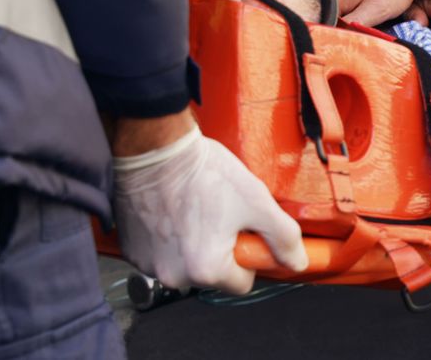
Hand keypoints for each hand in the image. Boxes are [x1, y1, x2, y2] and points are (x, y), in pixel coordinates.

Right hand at [113, 124, 307, 292]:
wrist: (156, 148)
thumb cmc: (203, 172)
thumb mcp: (257, 202)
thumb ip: (283, 237)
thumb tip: (297, 261)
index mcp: (206, 269)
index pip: (242, 283)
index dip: (248, 256)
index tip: (244, 233)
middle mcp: (175, 275)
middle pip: (213, 275)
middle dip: (220, 250)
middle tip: (220, 215)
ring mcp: (149, 264)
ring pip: (187, 265)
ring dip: (194, 245)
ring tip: (196, 209)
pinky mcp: (133, 251)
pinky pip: (162, 254)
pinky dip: (170, 239)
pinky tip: (176, 211)